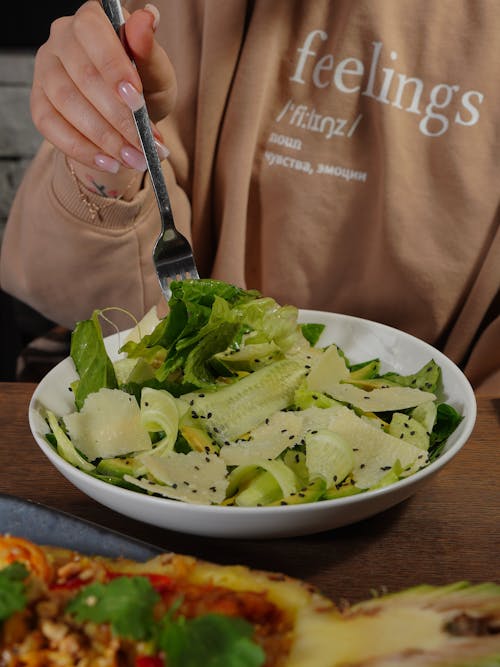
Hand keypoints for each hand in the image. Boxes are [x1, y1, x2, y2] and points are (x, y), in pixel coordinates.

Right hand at [31, 1, 174, 172]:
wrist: (127, 115)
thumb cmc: (143, 85)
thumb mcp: (157, 71)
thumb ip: (150, 51)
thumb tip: (149, 18)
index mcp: (90, 20)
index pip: (94, 35)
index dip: (115, 69)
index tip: (137, 101)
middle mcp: (61, 39)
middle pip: (83, 77)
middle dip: (118, 117)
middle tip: (144, 145)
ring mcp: (45, 71)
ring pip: (67, 104)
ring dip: (104, 138)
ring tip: (134, 159)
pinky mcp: (39, 103)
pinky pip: (51, 127)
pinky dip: (83, 150)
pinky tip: (110, 163)